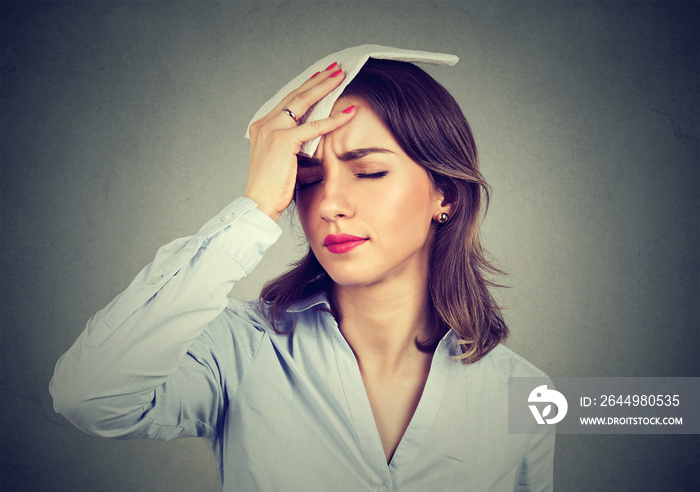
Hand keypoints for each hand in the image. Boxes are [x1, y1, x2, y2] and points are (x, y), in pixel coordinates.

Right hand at [245, 63, 355, 221]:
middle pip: (295, 94)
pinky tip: (349, 111)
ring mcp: (272, 130)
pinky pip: (313, 126)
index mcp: (262, 126)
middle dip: (317, 80)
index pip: (288, 100)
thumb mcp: (282, 160)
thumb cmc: (273, 187)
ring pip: (303, 102)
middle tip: (335, 68)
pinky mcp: (283, 142)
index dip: (306, 86)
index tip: (321, 76)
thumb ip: (295, 145)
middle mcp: (265, 124)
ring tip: (341, 76)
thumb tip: (316, 139)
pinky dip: (333, 119)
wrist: (260, 202)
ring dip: (324, 87)